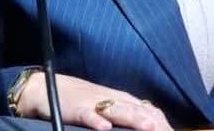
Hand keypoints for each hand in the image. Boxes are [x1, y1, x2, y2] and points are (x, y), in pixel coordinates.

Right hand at [17, 72, 172, 130]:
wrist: (50, 88)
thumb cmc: (81, 101)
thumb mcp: (107, 106)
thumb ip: (125, 115)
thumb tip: (148, 126)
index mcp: (122, 99)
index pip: (148, 110)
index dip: (162, 122)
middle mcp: (112, 99)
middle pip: (138, 109)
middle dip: (154, 123)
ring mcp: (95, 102)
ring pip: (118, 109)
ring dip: (134, 118)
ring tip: (148, 128)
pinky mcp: (78, 108)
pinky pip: (89, 114)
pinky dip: (97, 120)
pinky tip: (104, 128)